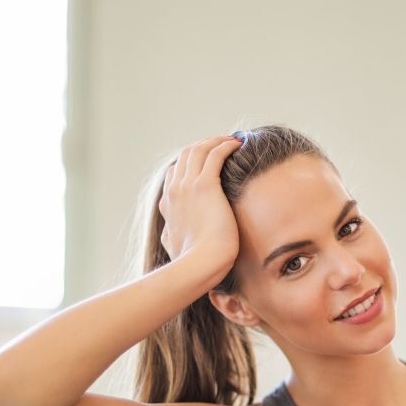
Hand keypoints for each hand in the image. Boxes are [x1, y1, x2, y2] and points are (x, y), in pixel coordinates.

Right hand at [158, 135, 244, 270]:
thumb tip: (168, 234)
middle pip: (185, 155)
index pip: (175, 173)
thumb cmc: (192, 262)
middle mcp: (174, 190)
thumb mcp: (172, 246)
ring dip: (215, 141)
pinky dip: (225, 145)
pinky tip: (237, 144)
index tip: (208, 162)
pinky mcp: (206, 186)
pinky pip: (215, 154)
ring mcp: (187, 186)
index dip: (191, 163)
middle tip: (222, 145)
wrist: (199, 265)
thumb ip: (170, 234)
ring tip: (232, 140)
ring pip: (199, 150)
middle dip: (204, 146)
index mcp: (167, 204)